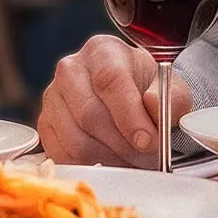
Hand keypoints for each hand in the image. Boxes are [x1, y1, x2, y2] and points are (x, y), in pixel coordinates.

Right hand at [38, 35, 191, 167]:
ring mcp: (53, 97)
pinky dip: (91, 166)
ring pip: (76, 140)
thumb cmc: (147, 91)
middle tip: (145, 155)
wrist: (130, 98)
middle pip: (90, 114)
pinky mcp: (45, 124)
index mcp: (102, 51)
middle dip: (123, 144)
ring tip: (130, 159)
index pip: (109, 80)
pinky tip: (110, 161)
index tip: (148, 141)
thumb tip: (151, 104)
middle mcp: (71, 69)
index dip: (129, 115)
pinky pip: (63, 156)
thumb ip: (171, 97)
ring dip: (109, 159)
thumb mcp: (172, 90)